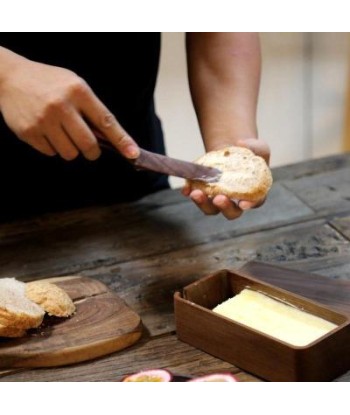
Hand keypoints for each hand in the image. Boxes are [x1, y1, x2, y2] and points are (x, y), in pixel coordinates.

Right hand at [0, 57, 139, 160]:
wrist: (9, 77)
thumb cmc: (49, 83)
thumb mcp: (74, 85)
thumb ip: (91, 109)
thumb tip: (109, 139)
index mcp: (78, 91)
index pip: (105, 121)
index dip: (122, 140)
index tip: (133, 154)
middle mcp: (62, 105)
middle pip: (88, 145)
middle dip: (92, 152)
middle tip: (90, 149)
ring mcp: (43, 120)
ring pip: (70, 153)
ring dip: (71, 149)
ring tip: (62, 133)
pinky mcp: (28, 132)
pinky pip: (51, 153)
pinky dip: (53, 147)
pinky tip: (46, 131)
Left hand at [182, 138, 270, 219]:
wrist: (230, 152)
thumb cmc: (248, 153)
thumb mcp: (258, 146)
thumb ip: (255, 146)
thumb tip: (240, 143)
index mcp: (253, 193)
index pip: (255, 202)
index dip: (250, 204)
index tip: (243, 204)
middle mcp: (235, 201)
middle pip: (231, 212)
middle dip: (224, 207)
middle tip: (218, 198)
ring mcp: (217, 199)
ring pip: (210, 208)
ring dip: (202, 203)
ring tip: (196, 193)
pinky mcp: (204, 193)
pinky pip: (196, 197)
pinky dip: (190, 193)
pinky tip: (186, 188)